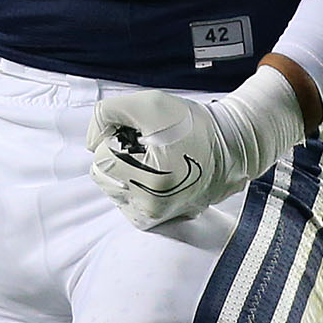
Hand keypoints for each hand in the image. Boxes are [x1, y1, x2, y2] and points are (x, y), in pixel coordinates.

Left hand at [88, 89, 234, 228]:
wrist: (230, 146)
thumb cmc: (193, 125)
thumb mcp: (149, 103)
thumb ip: (107, 113)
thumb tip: (92, 140)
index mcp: (149, 180)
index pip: (100, 157)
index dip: (116, 137)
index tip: (140, 133)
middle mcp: (150, 206)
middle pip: (103, 174)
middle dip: (118, 154)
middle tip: (147, 143)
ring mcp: (153, 216)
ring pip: (113, 187)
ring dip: (125, 168)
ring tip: (155, 157)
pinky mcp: (157, 219)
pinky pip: (127, 198)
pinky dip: (134, 182)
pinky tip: (155, 171)